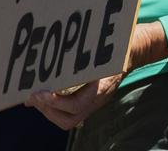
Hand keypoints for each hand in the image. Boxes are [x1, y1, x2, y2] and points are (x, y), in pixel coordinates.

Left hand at [25, 21, 167, 129]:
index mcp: (102, 87)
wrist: (134, 51)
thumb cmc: (116, 47)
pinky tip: (44, 97)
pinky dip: (54, 108)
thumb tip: (60, 61)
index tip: (39, 93)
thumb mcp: (100, 51)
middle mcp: (98, 99)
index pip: (76, 105)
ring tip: (36, 98)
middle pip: (69, 119)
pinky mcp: (91, 101)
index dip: (55, 102)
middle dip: (47, 110)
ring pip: (68, 120)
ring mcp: (96, 103)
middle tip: (33, 97)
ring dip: (49, 111)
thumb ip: (79, 58)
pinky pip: (70, 114)